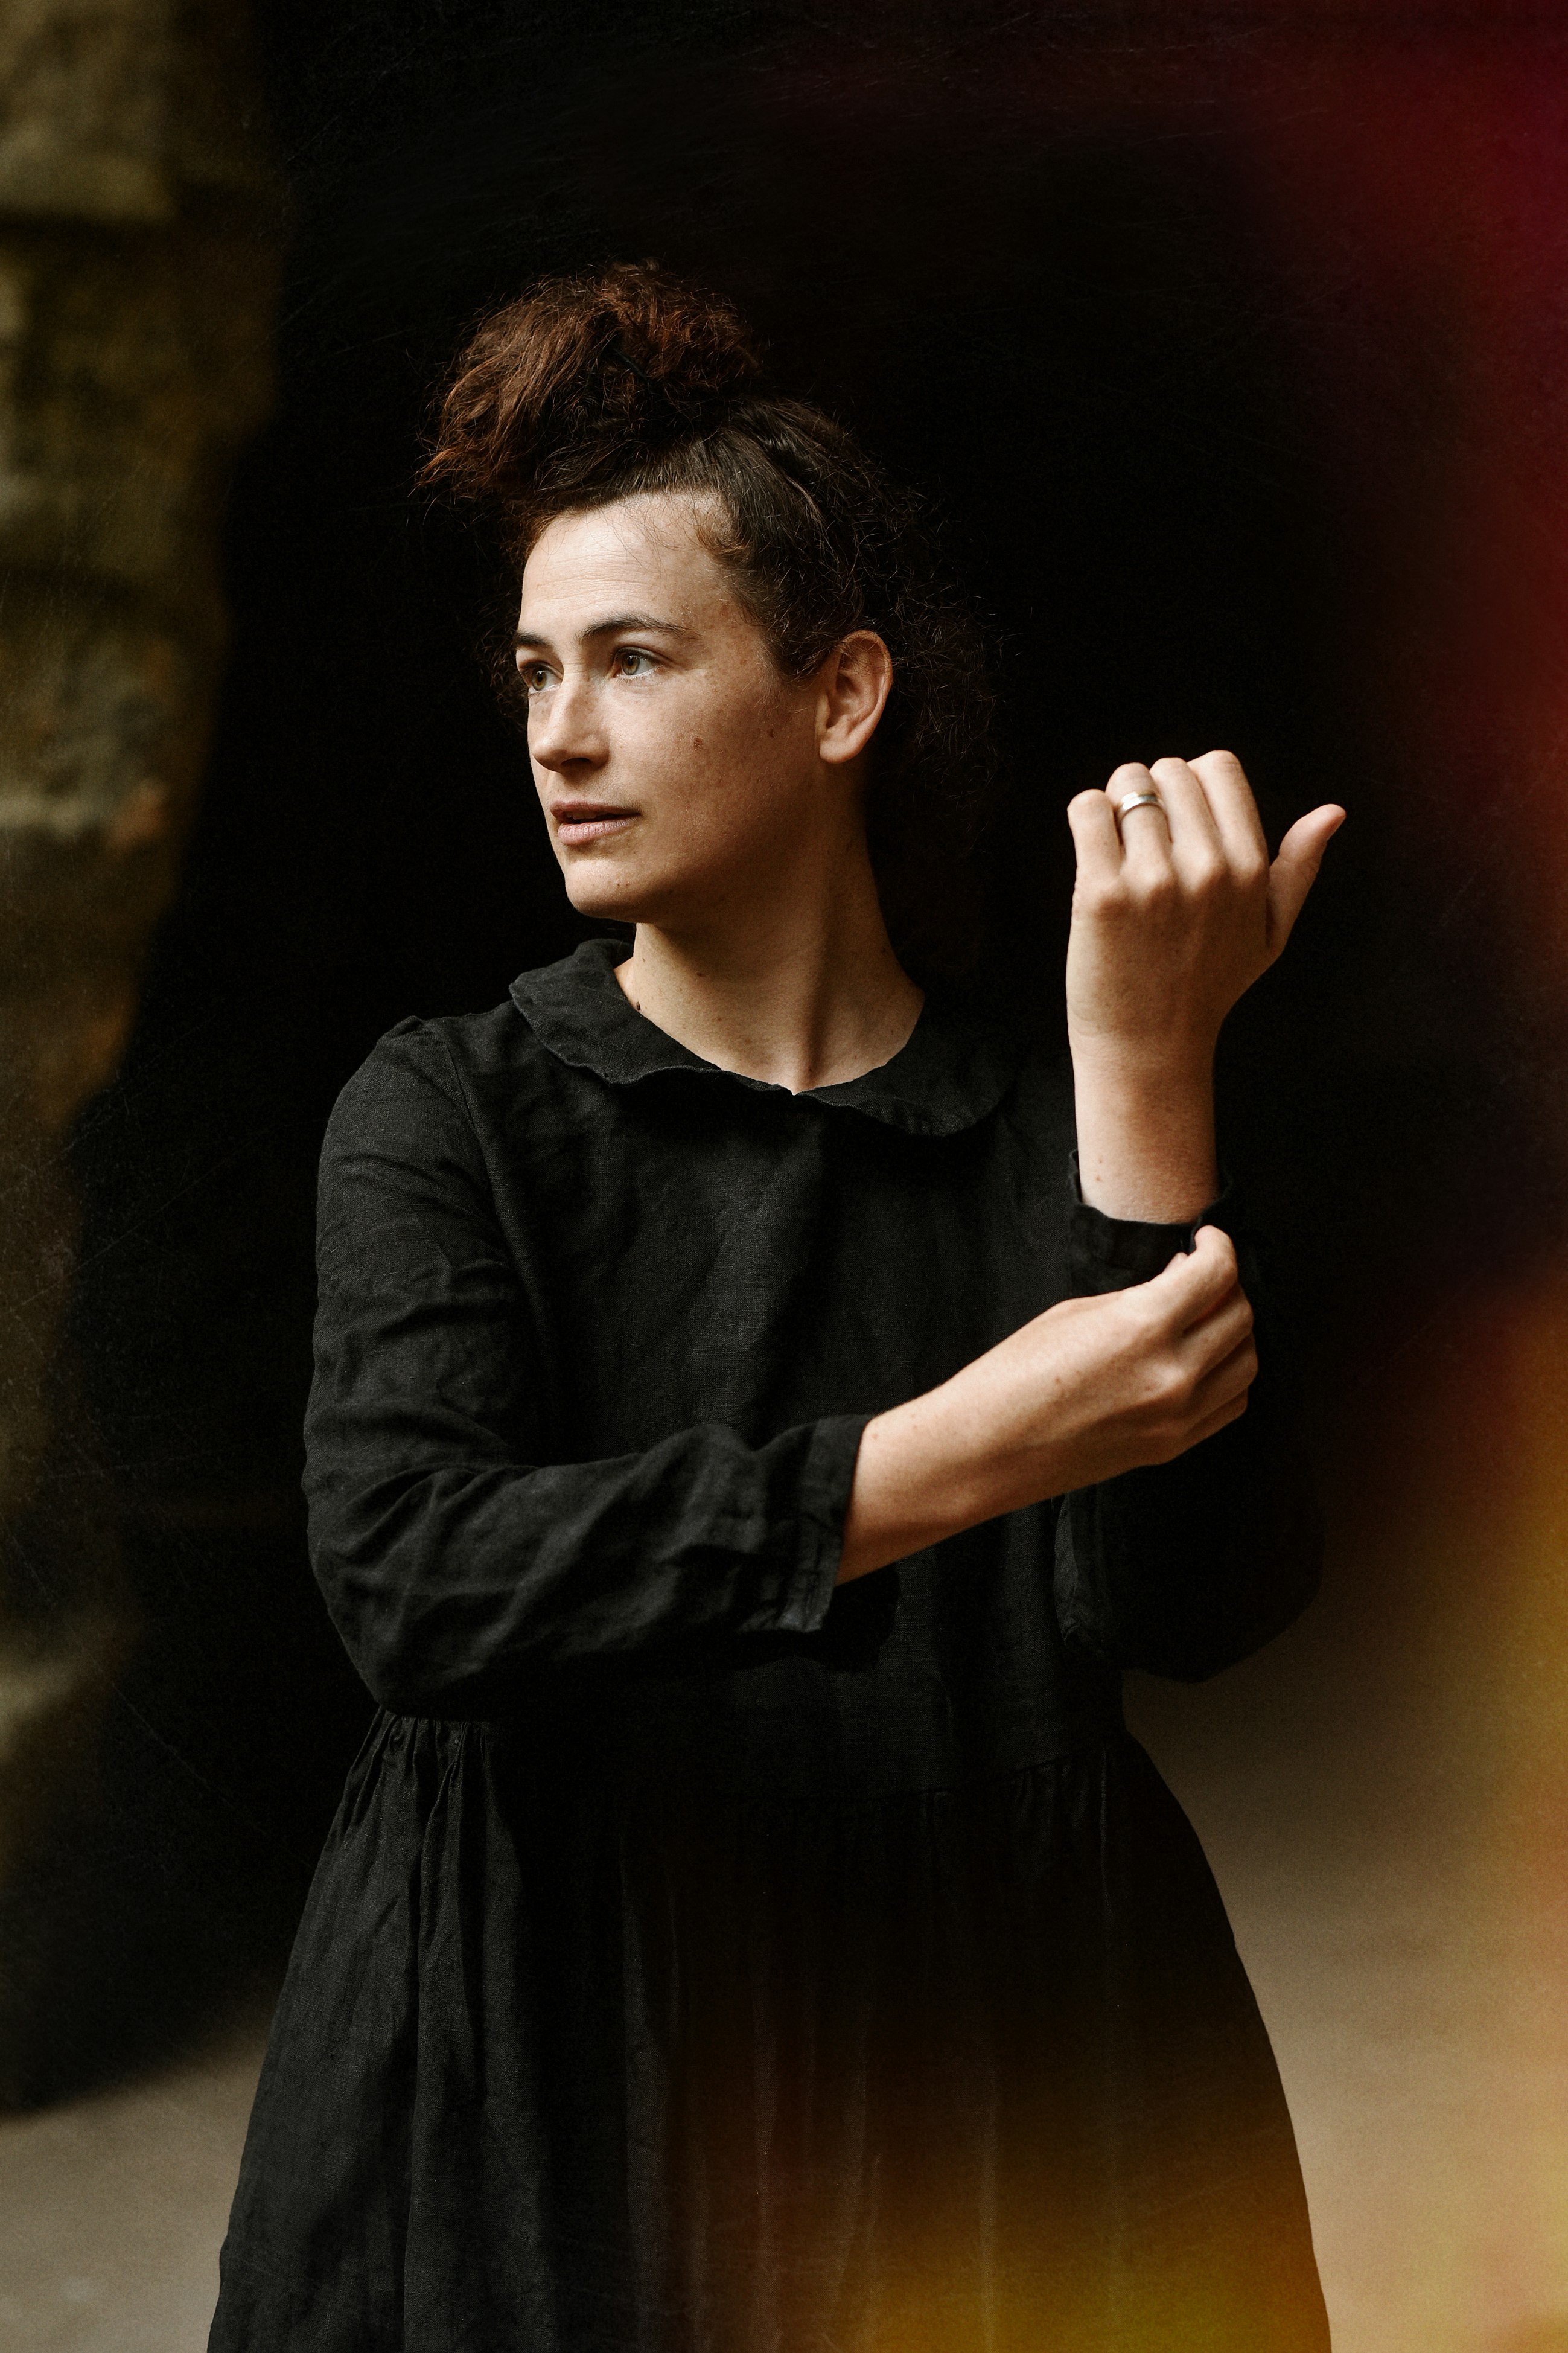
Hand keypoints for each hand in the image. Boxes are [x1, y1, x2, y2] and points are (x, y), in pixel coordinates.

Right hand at [839, 1226, 1254, 1579]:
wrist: (986, 1450)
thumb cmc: (1014, 1374)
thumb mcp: (1076, 1314)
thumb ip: (1141, 1297)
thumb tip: (1183, 1280)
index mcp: (1142, 1328)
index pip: (1217, 1274)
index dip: (1219, 1245)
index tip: (1208, 1239)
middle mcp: (1172, 1375)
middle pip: (1241, 1316)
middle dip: (1228, 1285)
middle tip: (1201, 1275)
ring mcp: (1177, 1418)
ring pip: (1246, 1362)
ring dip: (1235, 1330)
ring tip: (1204, 1316)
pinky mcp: (1172, 1447)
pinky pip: (1230, 1403)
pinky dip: (1228, 1374)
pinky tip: (1201, 1359)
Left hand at [1065, 751, 1343, 1071]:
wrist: (1148, 1047)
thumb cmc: (1207, 987)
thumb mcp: (1269, 934)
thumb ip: (1299, 869)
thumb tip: (1333, 812)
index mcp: (1251, 868)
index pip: (1218, 767)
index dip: (1192, 782)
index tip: (1179, 820)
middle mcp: (1208, 869)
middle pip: (1169, 770)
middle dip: (1152, 793)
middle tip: (1144, 841)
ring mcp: (1154, 881)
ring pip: (1126, 784)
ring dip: (1115, 806)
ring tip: (1118, 851)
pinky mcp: (1101, 893)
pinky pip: (1088, 810)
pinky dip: (1086, 817)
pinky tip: (1092, 852)